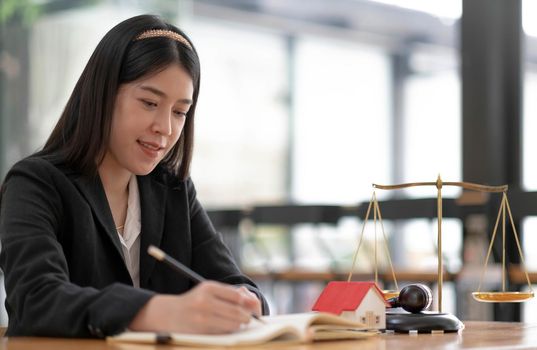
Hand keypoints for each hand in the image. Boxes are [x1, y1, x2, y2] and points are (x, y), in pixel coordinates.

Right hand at [129, 281, 258, 333]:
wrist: (168, 315)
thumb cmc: (195, 302)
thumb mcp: (209, 292)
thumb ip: (231, 294)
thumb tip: (254, 302)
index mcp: (208, 288)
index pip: (238, 296)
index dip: (248, 304)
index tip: (251, 308)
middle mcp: (204, 302)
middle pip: (237, 312)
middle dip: (246, 317)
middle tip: (247, 319)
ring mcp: (201, 318)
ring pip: (232, 325)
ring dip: (238, 326)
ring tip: (235, 323)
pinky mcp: (200, 332)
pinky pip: (223, 334)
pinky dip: (228, 332)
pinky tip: (223, 329)